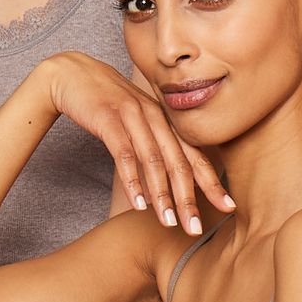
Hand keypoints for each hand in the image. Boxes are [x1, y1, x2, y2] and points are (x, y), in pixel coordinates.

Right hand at [38, 52, 232, 233]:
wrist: (71, 73)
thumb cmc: (105, 102)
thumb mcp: (136, 121)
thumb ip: (154, 144)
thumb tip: (167, 181)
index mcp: (165, 120)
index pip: (195, 155)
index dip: (212, 182)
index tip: (229, 207)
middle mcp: (155, 117)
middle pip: (179, 162)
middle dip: (189, 198)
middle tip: (195, 228)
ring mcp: (133, 116)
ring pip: (154, 161)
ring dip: (164, 195)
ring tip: (170, 223)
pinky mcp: (109, 119)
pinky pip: (124, 154)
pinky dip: (133, 180)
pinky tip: (139, 204)